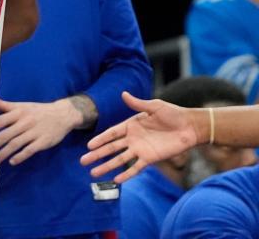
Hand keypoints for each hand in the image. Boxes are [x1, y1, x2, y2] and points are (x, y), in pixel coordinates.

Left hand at [0, 97, 81, 164]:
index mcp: (18, 112)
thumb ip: (6, 105)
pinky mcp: (42, 142)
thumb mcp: (22, 105)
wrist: (63, 114)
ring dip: (4, 153)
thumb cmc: (38, 110)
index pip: (0, 121)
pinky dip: (20, 156)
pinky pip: (29, 150)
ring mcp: (34, 132)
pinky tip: (12, 161)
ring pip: (15, 144)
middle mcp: (24, 122)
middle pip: (6, 134)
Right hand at [81, 91, 201, 183]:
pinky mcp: (151, 158)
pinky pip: (136, 167)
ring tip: (93, 173)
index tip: (88, 146)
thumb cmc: (173, 114)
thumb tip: (123, 94)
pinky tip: (116, 180)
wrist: (191, 127)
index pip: (111, 133)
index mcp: (131, 125)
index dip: (99, 139)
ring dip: (107, 166)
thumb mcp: (155, 106)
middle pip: (111, 148)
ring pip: (120, 159)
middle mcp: (133, 138)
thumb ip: (138, 103)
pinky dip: (126, 174)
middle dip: (97, 155)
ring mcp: (140, 149)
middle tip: (83, 162)